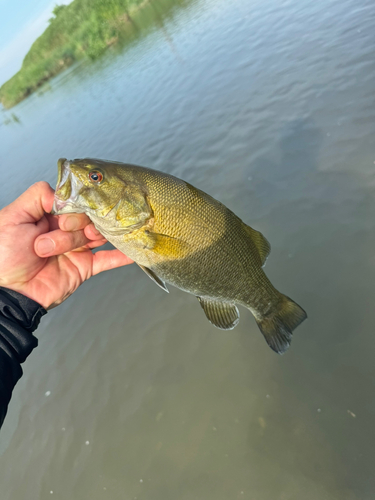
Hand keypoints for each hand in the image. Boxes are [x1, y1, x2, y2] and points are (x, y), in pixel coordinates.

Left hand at [0, 182, 132, 308]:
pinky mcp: (85, 267)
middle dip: (73, 227)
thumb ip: (37, 197)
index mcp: (48, 216)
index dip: (71, 207)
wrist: (10, 293)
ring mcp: (76, 248)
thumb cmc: (4, 256)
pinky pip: (108, 259)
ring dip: (91, 236)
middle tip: (57, 237)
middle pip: (86, 217)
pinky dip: (121, 255)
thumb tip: (62, 191)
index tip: (62, 217)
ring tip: (83, 241)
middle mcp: (64, 230)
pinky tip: (134, 250)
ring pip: (96, 234)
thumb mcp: (12, 218)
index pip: (72, 201)